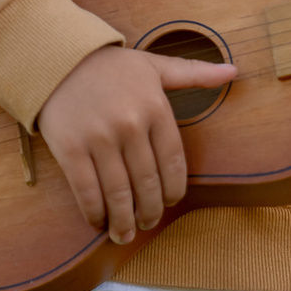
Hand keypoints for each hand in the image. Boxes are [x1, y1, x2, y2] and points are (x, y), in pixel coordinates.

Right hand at [36, 44, 235, 243]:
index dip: (174, 191)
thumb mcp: (154, 65)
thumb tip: (232, 71)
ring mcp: (99, 139)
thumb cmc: (110, 66)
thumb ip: (193, 74)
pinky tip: (98, 221)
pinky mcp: (70, 149)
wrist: (57, 57)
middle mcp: (130, 125)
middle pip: (148, 184)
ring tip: (124, 233)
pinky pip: (87, 191)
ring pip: (119, 194)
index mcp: (155, 108)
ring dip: (123, 221)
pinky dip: (95, 213)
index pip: (174, 163)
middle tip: (148, 222)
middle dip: (150, 211)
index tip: (170, 203)